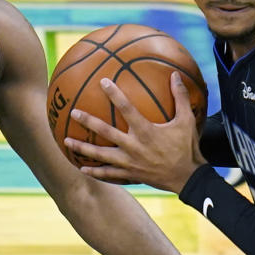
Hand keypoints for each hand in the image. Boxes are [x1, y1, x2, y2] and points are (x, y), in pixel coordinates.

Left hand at [65, 72, 205, 192]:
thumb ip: (180, 97)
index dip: (114, 94)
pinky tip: (82, 168)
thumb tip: (176, 75)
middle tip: (73, 113)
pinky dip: (95, 171)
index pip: (126, 108)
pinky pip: (108, 174)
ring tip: (66, 142)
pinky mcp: (129, 175)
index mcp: (145, 131)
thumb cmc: (187, 148)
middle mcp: (133, 146)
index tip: (103, 82)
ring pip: (101, 155)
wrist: (188, 178)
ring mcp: (129, 162)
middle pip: (105, 131)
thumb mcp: (187, 121)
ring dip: (83, 148)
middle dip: (88, 121)